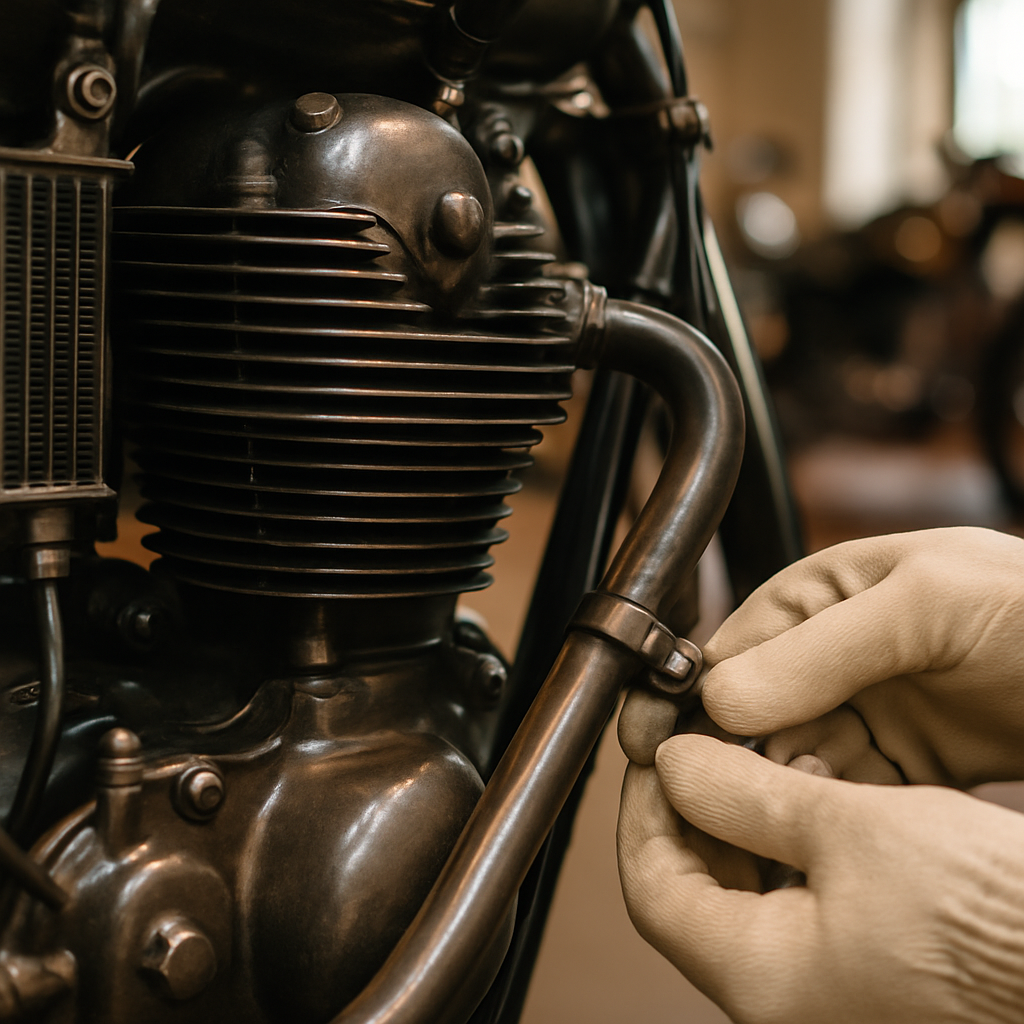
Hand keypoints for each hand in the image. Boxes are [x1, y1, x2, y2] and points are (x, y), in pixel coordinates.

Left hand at [618, 734, 1023, 1023]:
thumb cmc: (991, 915)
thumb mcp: (852, 828)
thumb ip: (745, 795)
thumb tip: (674, 764)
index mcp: (762, 979)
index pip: (651, 890)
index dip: (642, 810)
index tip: (655, 753)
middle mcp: (782, 1000)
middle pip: (690, 895)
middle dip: (688, 812)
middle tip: (699, 747)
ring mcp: (820, 993)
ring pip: (738, 897)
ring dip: (736, 824)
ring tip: (757, 762)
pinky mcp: (856, 972)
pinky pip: (788, 906)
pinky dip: (782, 849)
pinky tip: (808, 799)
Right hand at [697, 527, 1023, 786]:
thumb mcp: (925, 604)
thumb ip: (821, 649)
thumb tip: (721, 697)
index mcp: (824, 592)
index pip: (735, 646)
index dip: (698, 696)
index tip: (671, 746)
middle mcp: (834, 652)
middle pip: (753, 711)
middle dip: (737, 754)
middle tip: (726, 796)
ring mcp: (869, 708)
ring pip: (792, 757)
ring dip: (781, 787)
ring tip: (785, 813)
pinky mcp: (904, 761)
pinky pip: (844, 790)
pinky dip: (828, 810)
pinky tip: (829, 826)